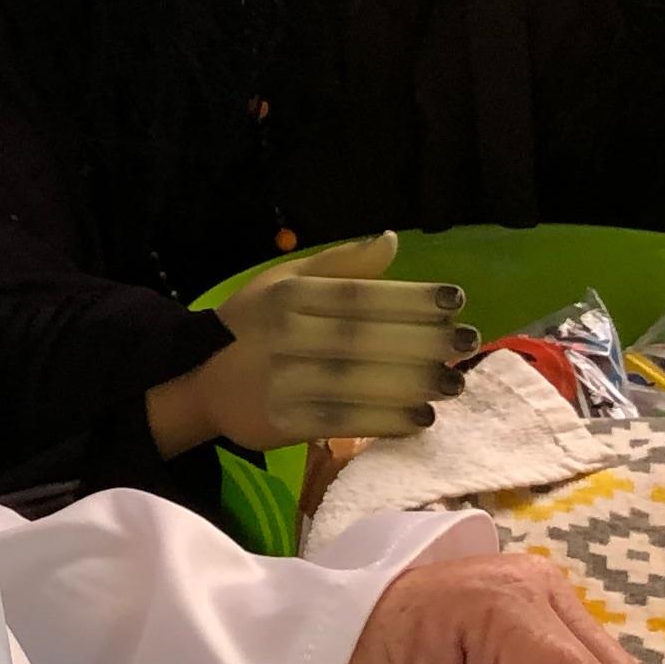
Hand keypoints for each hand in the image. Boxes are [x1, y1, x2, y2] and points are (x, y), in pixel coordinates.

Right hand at [148, 231, 474, 455]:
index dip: (410, 298)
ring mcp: (280, 381)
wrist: (197, 379)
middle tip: (467, 343)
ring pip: (356, 382)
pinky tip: (419, 418)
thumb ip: (340, 264)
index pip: (358, 296)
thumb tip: (391, 240)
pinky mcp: (280, 423)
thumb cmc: (252, 325)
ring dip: (411, 384)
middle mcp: (284, 334)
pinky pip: (342, 421)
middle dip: (422, 342)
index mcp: (289, 294)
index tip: (455, 300)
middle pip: (362, 339)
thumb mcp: (284, 280)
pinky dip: (384, 421)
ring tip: (453, 384)